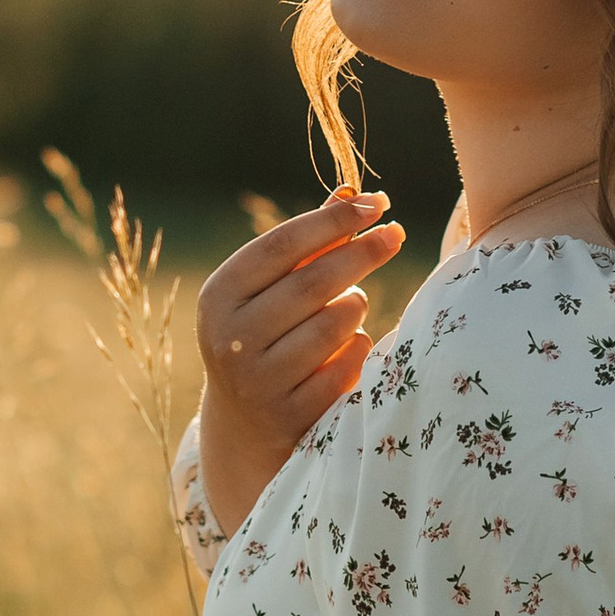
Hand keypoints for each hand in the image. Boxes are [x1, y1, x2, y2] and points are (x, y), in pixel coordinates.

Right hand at [196, 187, 403, 538]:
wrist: (245, 424)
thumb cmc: (266, 335)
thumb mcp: (269, 289)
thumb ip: (307, 243)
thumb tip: (350, 191)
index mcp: (219, 296)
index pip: (281, 245)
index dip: (332, 221)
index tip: (376, 204)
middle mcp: (230, 338)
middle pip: (313, 282)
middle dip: (362, 253)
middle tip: (395, 234)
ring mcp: (258, 381)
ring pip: (335, 323)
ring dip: (355, 306)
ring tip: (353, 305)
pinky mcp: (290, 415)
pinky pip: (346, 365)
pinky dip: (357, 348)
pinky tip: (349, 345)